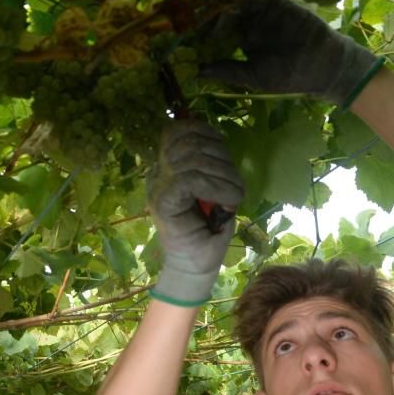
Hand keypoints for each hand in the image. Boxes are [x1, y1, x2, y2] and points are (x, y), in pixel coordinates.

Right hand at [147, 120, 243, 305]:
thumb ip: (211, 163)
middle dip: (223, 158)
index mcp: (167, 164)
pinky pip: (192, 179)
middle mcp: (159, 171)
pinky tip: (229, 202)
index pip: (179, 129)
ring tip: (235, 195)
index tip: (225, 155)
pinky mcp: (163, 201)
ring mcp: (158, 185)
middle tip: (235, 184)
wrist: (196, 265)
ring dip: (225, 175)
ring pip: (194, 159)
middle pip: (191, 141)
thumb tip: (216, 139)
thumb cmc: (208, 228)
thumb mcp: (214, 187)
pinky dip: (218, 187)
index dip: (206, 132)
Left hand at [200, 0, 383, 106]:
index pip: (214, 29)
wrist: (325, 67)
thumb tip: (197, 72)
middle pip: (221, 9)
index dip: (199, 28)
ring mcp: (263, 9)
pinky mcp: (278, 1)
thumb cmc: (290, 77)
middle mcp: (249, 21)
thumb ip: (228, 71)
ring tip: (204, 1)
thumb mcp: (254, 77)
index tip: (181, 30)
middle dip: (204, 9)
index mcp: (241, 38)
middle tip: (188, 11)